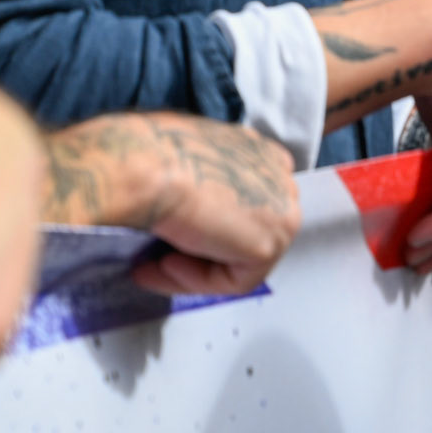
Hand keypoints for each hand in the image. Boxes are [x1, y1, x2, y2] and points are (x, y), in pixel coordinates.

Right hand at [42, 113, 299, 299]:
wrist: (149, 168)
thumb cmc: (154, 154)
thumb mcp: (183, 156)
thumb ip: (202, 180)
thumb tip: (187, 209)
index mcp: (262, 151)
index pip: (246, 201)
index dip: (206, 225)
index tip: (173, 235)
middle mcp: (280, 176)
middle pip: (245, 230)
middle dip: (203, 250)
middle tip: (158, 260)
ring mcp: (282, 211)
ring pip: (239, 258)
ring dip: (194, 268)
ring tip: (154, 267)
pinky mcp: (269, 245)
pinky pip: (233, 279)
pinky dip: (198, 280)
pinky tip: (167, 265)